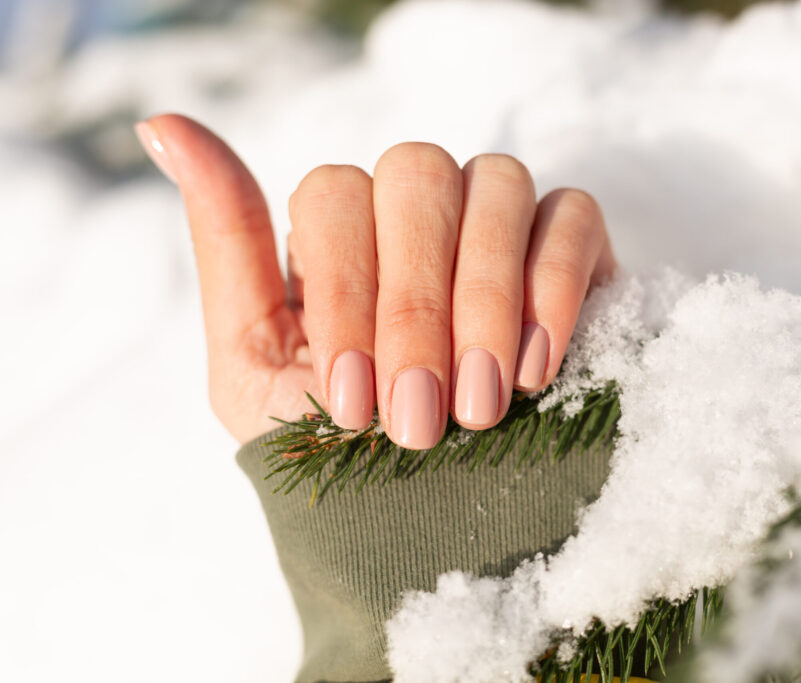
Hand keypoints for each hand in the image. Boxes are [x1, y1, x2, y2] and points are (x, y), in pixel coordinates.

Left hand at [135, 114, 615, 446]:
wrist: (423, 525)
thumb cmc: (332, 449)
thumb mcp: (252, 364)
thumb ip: (224, 247)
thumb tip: (160, 121)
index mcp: (338, 232)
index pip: (334, 194)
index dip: (346, 292)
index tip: (356, 405)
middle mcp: (416, 210)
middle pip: (416, 176)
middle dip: (418, 307)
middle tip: (421, 422)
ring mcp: (495, 219)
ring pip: (497, 182)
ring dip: (485, 300)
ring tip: (482, 406)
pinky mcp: (571, 244)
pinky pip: (571, 216)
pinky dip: (553, 286)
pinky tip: (536, 370)